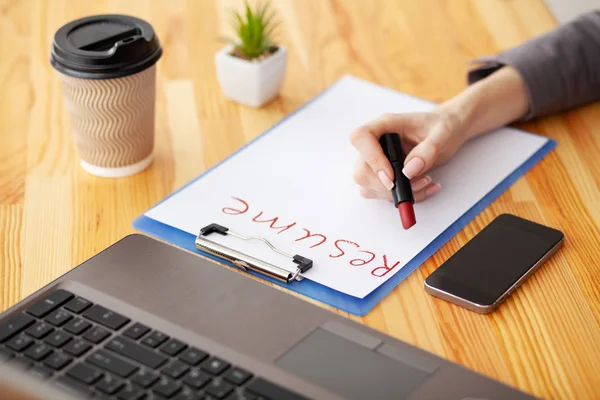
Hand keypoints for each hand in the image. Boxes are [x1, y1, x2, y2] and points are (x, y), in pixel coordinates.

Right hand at [350, 110, 466, 201]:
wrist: (447, 131)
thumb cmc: (443, 127)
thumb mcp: (442, 134)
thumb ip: (427, 150)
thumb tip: (408, 171)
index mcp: (385, 125)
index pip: (361, 138)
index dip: (371, 159)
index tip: (391, 176)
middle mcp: (376, 142)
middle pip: (362, 170)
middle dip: (387, 186)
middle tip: (417, 183)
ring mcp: (376, 160)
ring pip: (368, 185)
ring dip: (395, 193)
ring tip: (424, 183)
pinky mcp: (383, 174)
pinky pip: (380, 192)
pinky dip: (401, 197)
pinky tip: (421, 188)